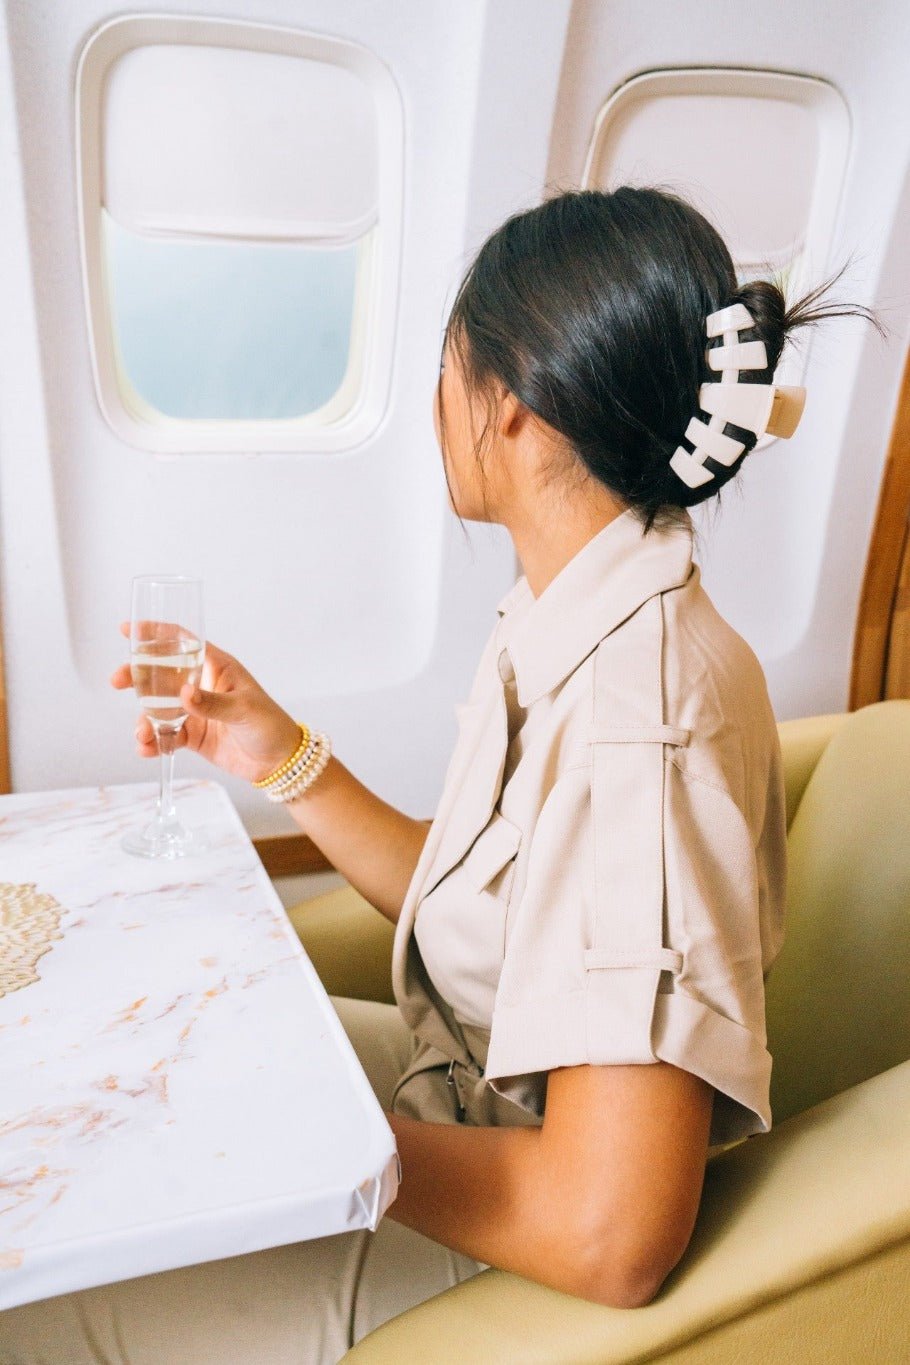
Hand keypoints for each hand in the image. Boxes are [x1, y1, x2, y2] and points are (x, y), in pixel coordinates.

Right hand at [110, 626, 301, 784]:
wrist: (278, 762)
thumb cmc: (269, 724)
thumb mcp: (243, 709)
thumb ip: (212, 703)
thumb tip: (182, 695)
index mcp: (215, 667)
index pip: (182, 642)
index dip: (156, 633)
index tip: (128, 629)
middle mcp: (200, 685)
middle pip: (159, 674)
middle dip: (136, 676)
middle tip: (117, 681)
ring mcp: (193, 711)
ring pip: (157, 707)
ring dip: (143, 718)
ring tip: (141, 733)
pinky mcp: (191, 735)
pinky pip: (164, 735)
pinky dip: (152, 742)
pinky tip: (147, 749)